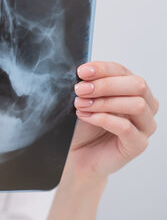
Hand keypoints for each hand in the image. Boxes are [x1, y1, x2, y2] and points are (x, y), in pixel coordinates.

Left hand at [67, 61, 157, 180]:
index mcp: (132, 90)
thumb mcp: (84, 100)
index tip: (81, 71)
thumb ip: (89, 84)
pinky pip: (126, 127)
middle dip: (105, 85)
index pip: (123, 71)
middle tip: (80, 90)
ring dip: (105, 102)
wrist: (77, 154)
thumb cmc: (82, 126)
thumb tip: (84, 71)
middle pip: (137, 85)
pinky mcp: (138, 144)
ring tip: (81, 105)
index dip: (103, 69)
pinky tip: (86, 117)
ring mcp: (144, 126)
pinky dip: (104, 119)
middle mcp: (145, 106)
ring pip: (136, 105)